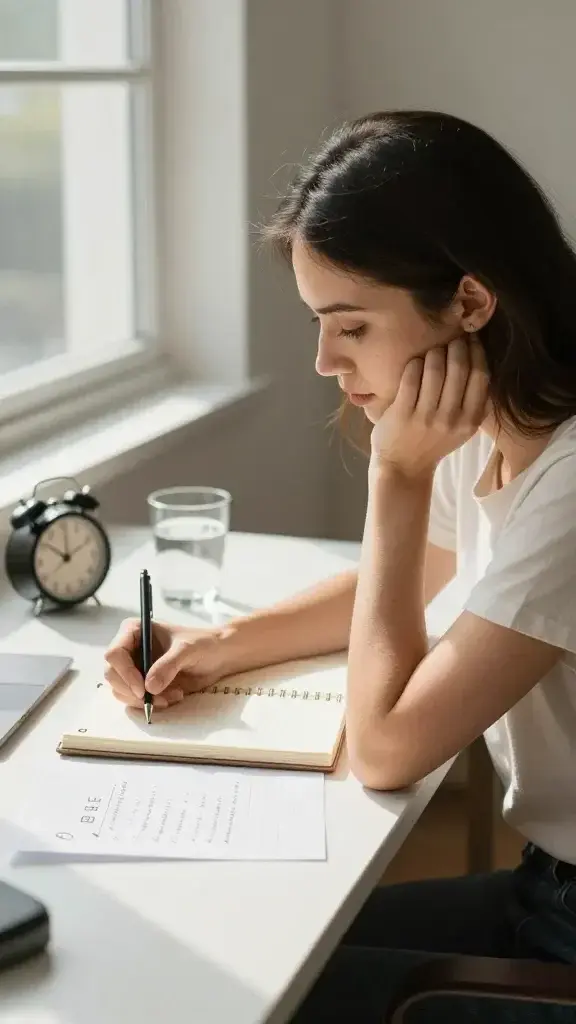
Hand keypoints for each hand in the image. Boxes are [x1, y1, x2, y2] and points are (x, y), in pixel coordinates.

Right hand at [104, 619, 231, 708]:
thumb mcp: (187, 650)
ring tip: (171, 696)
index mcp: (134, 631)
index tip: (143, 690)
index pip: (114, 653)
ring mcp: (134, 668)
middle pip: (112, 675)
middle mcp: (130, 649)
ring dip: (143, 700)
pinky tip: (173, 697)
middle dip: (132, 691)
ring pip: (121, 690)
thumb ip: (168, 665)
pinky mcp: (142, 684)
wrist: (219, 656)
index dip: (125, 673)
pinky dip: (150, 704)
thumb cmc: (203, 644)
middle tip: (157, 700)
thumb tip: (149, 687)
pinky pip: (134, 700)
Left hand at [370, 338, 488, 477]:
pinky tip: (415, 361)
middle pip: (459, 369)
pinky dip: (414, 364)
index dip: (477, 352)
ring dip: (434, 353)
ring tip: (433, 350)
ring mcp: (425, 417)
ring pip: (435, 370)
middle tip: (452, 338)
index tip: (472, 338)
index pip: (481, 376)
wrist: (404, 468)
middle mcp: (451, 419)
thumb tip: (484, 362)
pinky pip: (411, 378)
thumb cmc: (434, 443)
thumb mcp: (463, 429)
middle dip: (456, 346)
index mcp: (470, 421)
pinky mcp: (402, 414)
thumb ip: (476, 404)